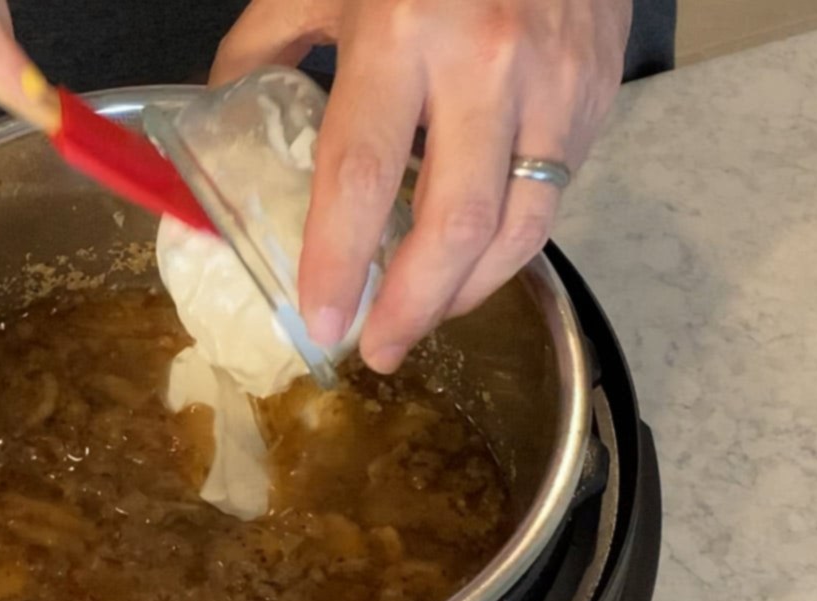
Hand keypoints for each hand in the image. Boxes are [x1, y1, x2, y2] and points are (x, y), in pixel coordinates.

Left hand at [212, 0, 630, 371]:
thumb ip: (264, 45)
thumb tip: (218, 117)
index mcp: (403, 33)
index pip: (363, 174)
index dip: (339, 260)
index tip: (321, 322)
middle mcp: (487, 67)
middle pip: (454, 224)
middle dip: (413, 308)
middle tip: (379, 352)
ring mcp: (555, 86)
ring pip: (520, 228)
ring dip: (468, 294)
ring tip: (424, 321)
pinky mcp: (597, 98)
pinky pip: (554, 196)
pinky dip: (509, 243)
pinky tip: (470, 261)